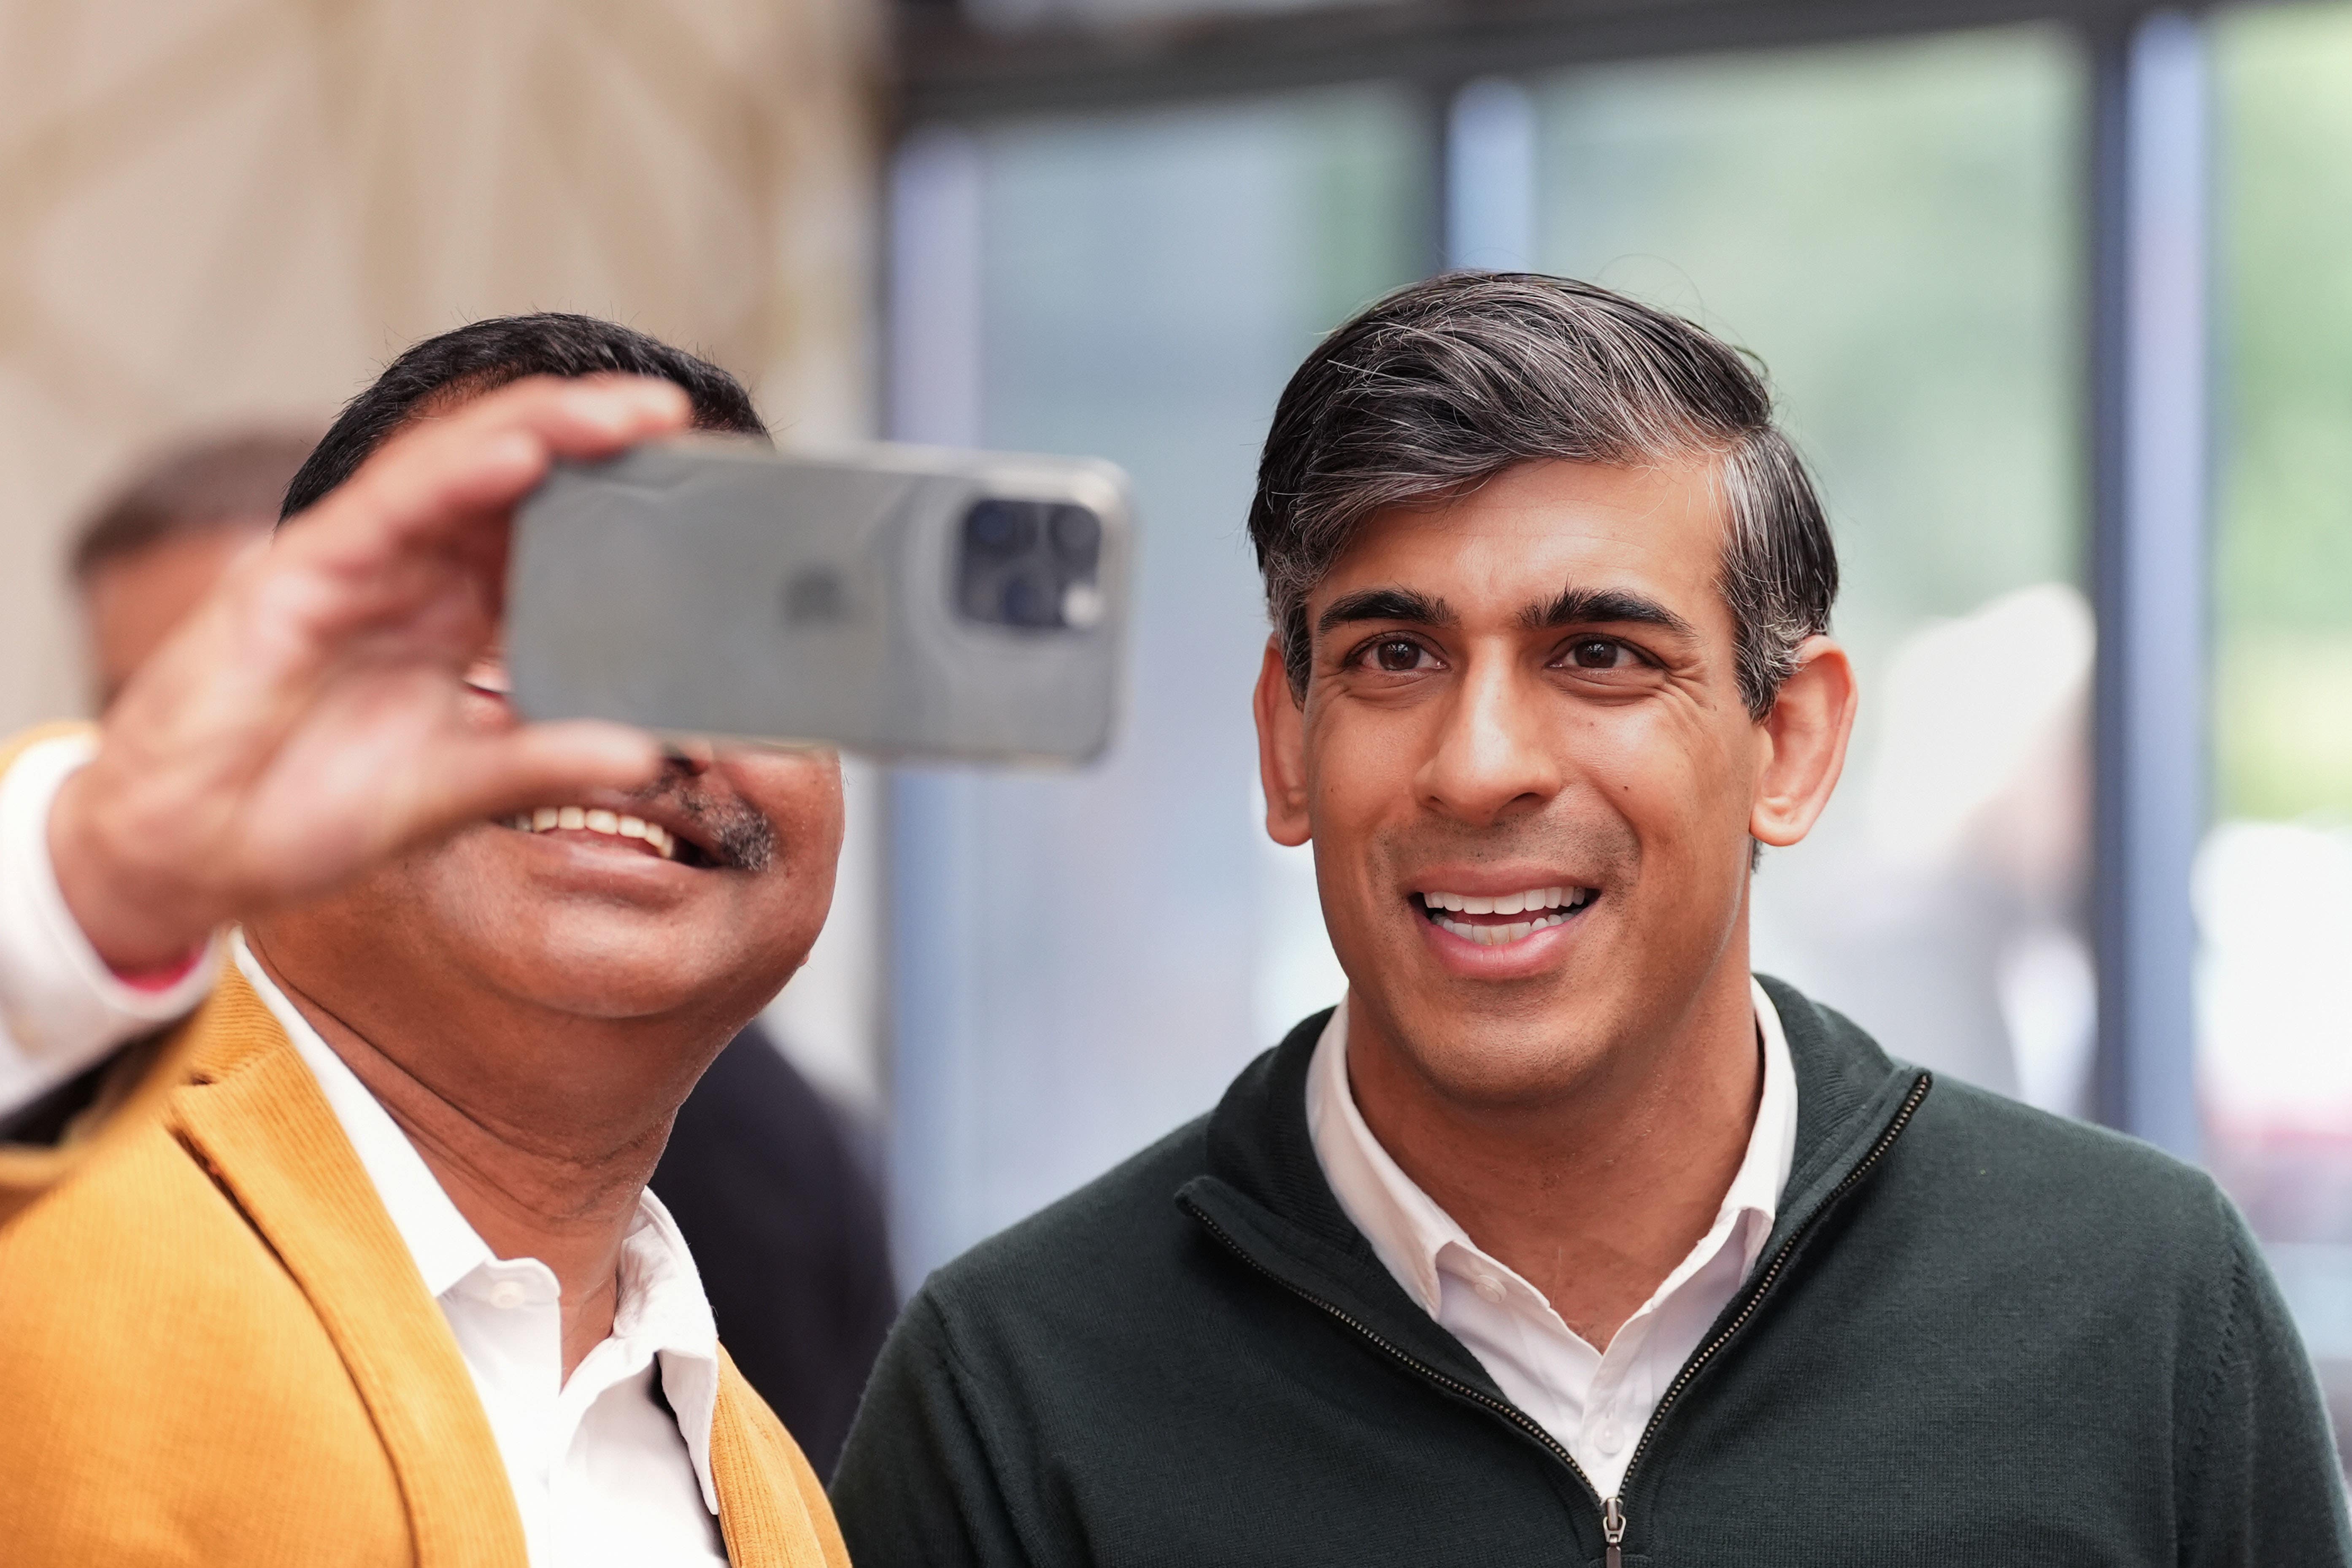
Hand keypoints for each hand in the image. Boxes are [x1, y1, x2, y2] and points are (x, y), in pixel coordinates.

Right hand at [49, 375, 686, 971]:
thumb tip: (648, 753)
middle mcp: (411, 575)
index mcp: (452, 618)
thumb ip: (541, 763)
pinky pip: (392, 506)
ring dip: (548, 432)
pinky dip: (459, 473)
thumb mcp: (452, 792)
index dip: (617, 505)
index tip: (696, 491)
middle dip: (597, 443)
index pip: (547, 539)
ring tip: (630, 412)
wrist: (182, 853)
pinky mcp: (300, 572)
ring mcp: (356, 564)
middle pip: (517, 484)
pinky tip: (525, 450)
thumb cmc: (304, 813)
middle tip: (680, 418)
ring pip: (462, 469)